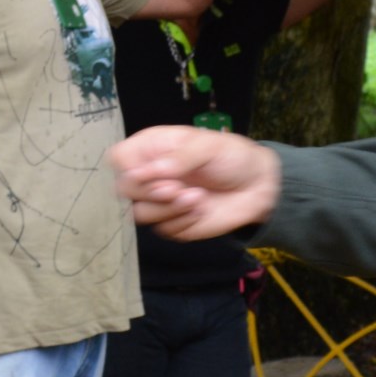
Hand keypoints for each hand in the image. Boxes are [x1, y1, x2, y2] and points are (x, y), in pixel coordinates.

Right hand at [110, 125, 279, 238]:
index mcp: (151, 148)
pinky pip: (163, 230)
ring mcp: (158, 201)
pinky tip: (201, 210)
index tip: (156, 174)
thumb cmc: (231, 156)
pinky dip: (184, 222)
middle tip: (178, 189)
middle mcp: (149, 175)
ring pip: (140, 214)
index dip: (130, 170)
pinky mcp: (171, 223)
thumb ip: (179, 158)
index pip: (118, 159)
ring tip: (198, 198)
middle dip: (151, 193)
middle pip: (123, 190)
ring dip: (169, 209)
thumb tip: (148, 172)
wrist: (257, 186)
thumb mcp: (208, 146)